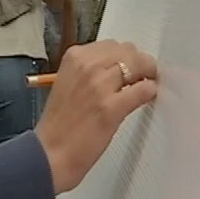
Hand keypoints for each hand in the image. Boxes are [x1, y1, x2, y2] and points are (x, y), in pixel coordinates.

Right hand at [34, 39, 156, 193]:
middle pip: (128, 51)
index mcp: (74, 57)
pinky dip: (149, 93)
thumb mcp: (69, 83)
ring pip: (139, 65)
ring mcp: (100, 86)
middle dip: (137, 63)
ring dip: (146, 76)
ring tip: (143, 87)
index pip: (112, 45)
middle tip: (140, 78)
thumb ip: (90, 71)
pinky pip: (144, 89)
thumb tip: (119, 67)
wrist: (50, 153)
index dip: (124, 57)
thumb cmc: (59, 124)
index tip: (127, 67)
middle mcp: (87, 66)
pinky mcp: (112, 107)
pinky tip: (145, 99)